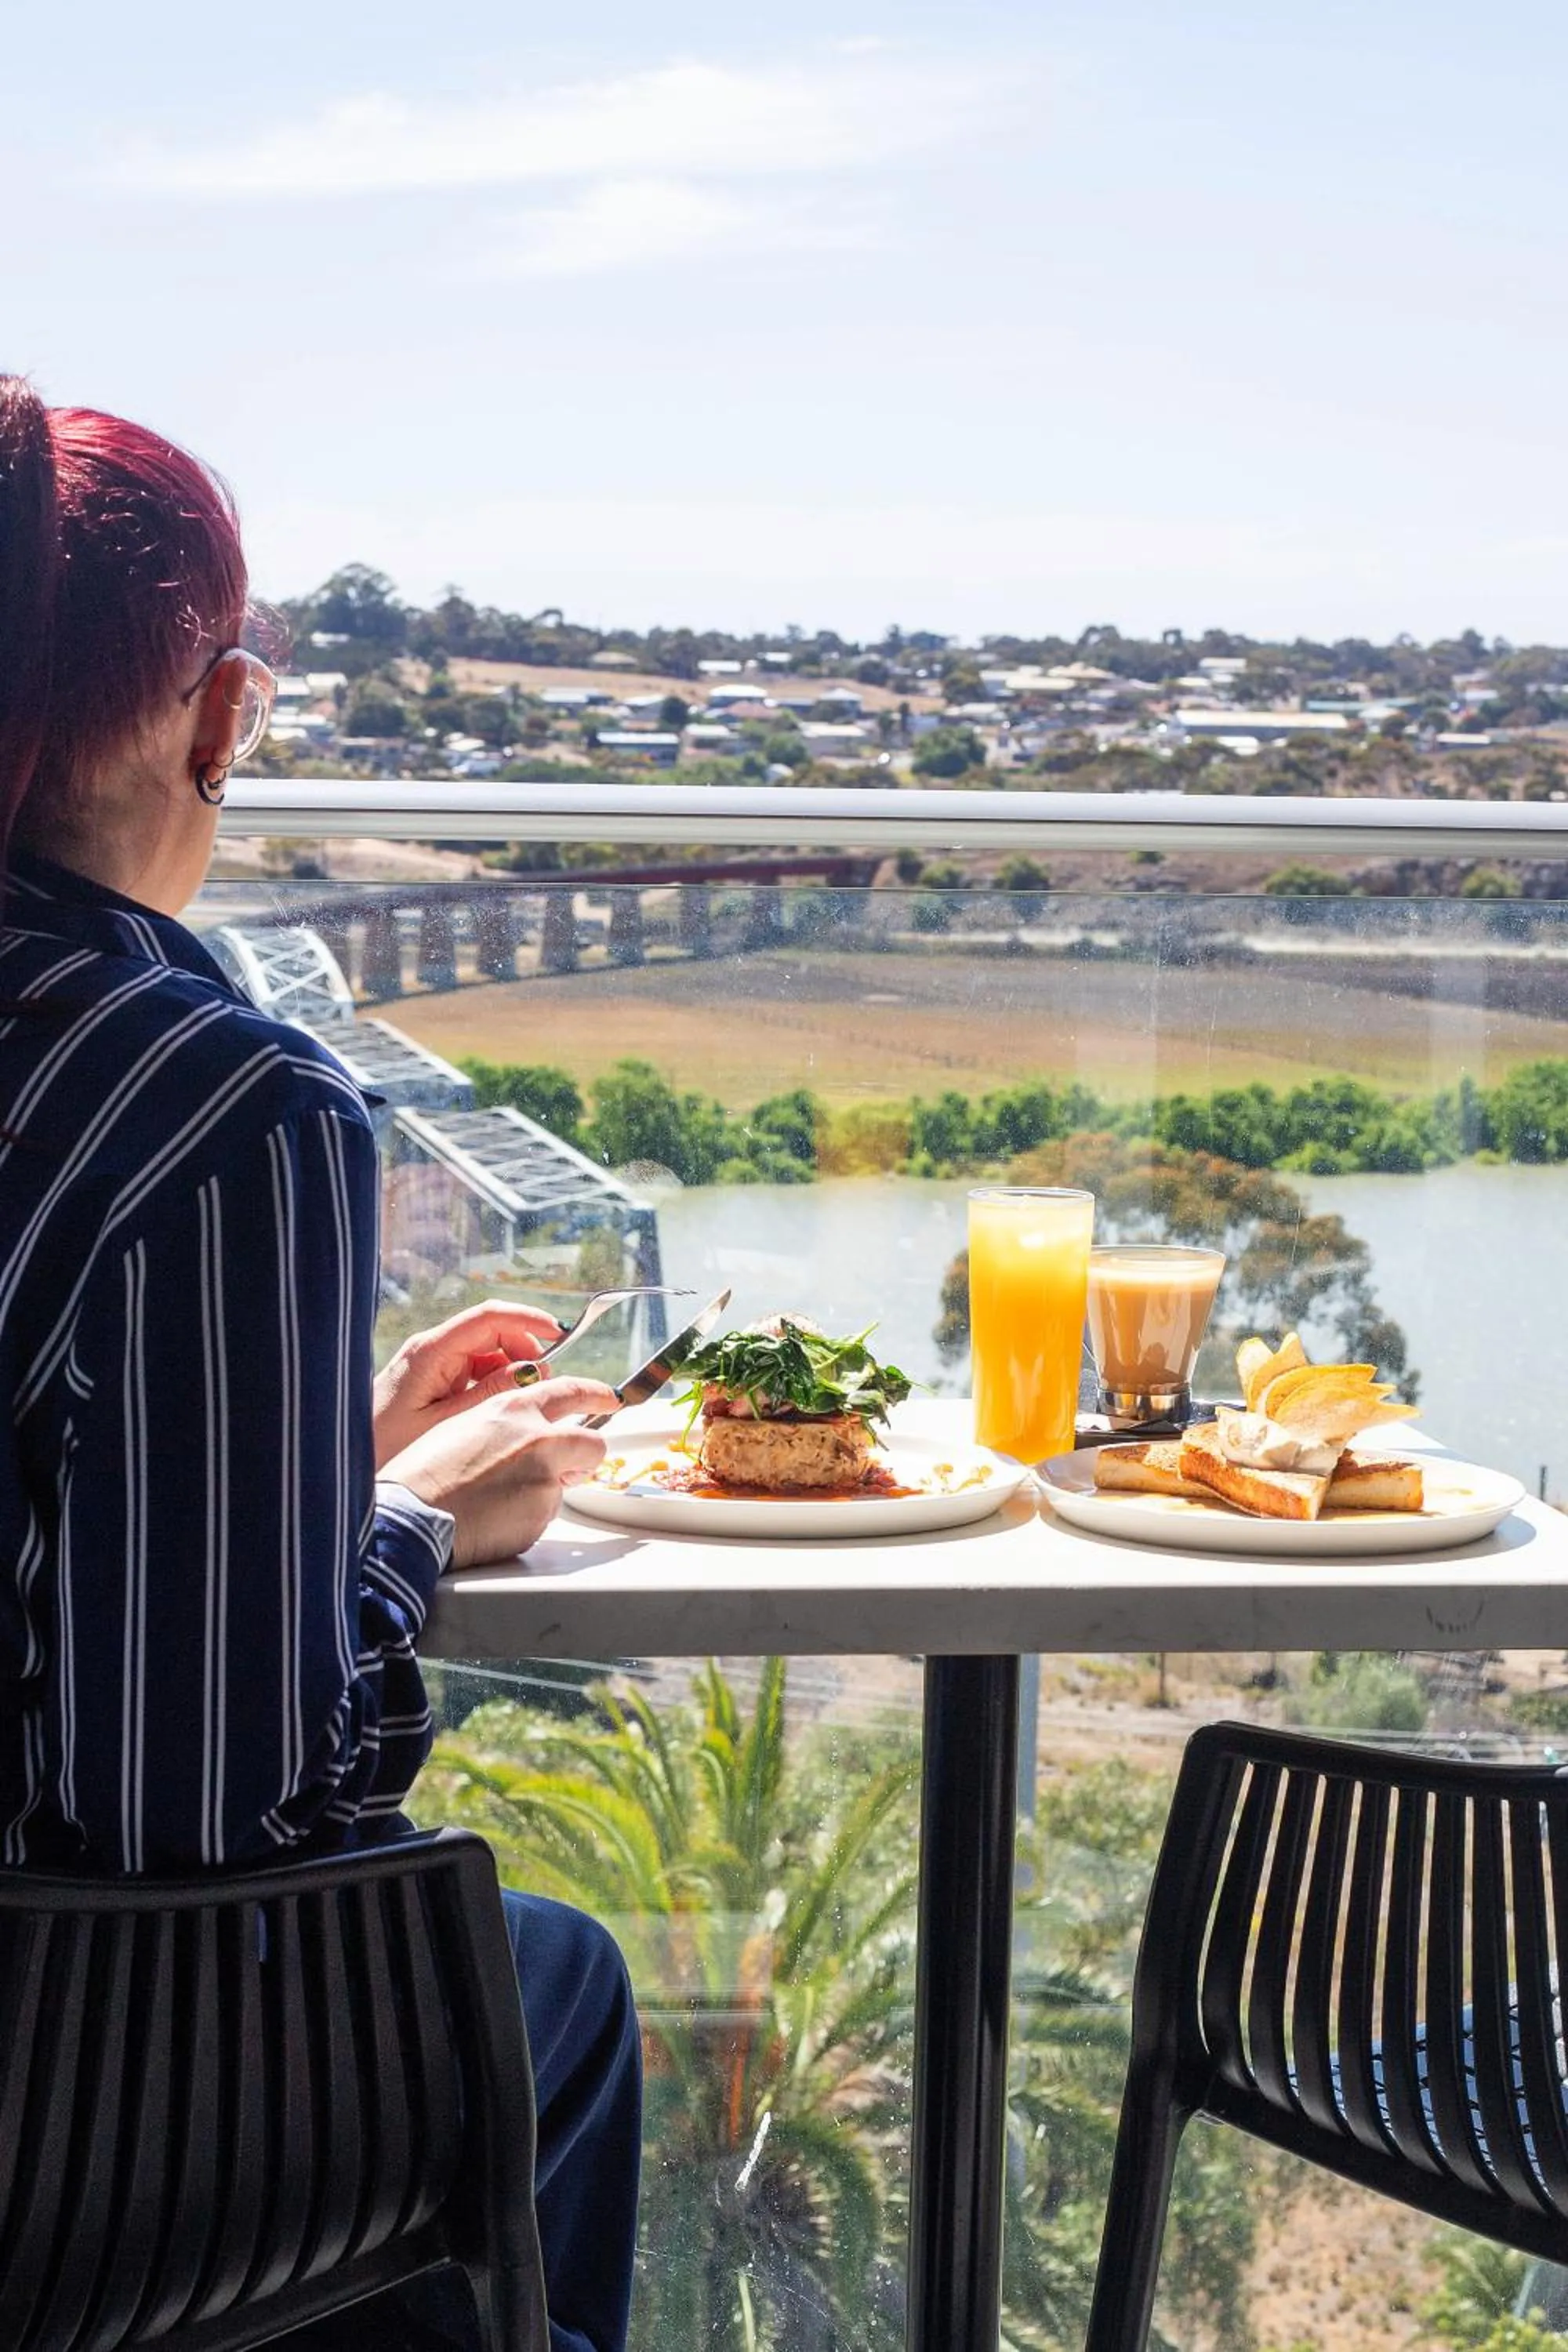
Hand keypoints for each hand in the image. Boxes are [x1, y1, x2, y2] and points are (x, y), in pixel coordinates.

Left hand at [373, 1299, 565, 1469]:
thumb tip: (531, 1370)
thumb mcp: (448, 1423)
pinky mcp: (432, 1382)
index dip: (528, 1319)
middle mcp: (432, 1350)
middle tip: (541, 1384)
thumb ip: (491, 1394)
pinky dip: (494, 1384)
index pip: (488, 1317)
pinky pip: (474, 1373)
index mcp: (431, 1352)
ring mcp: (432, 1365)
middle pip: (492, 1332)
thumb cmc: (387, 1448)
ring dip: (511, 1371)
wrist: (345, 1464)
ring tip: (523, 1402)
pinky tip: (502, 1409)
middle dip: (524, 1351)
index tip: (559, 1334)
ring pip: (487, 1354)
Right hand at [381, 1376, 616, 1567]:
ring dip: (544, 1491)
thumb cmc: (426, 1474)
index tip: (608, 1399)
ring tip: (500, 1499)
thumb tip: (526, 1436)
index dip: (594, 1395)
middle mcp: (537, 1437)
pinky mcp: (542, 1512)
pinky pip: (544, 1513)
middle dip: (587, 1454)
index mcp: (513, 1408)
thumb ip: (505, 1426)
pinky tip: (496, 1518)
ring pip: (563, 1485)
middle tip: (579, 1461)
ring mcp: (544, 1476)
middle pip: (592, 1443)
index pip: (570, 1391)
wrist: (413, 1515)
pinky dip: (527, 1517)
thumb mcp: (465, 1427)